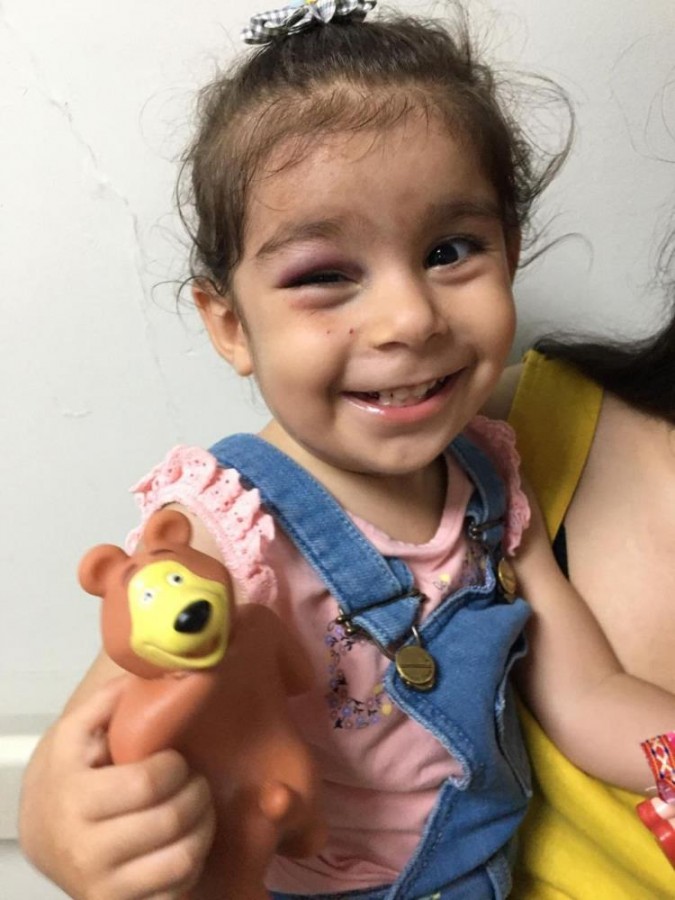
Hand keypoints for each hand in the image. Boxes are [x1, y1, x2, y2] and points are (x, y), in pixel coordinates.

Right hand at [19, 678, 215, 899]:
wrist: (42, 835)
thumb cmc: (69, 776)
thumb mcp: (76, 732)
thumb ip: (108, 700)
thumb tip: (150, 673)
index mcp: (76, 798)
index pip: (148, 784)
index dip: (175, 767)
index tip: (175, 760)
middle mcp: (86, 849)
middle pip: (170, 820)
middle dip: (196, 793)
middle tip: (196, 781)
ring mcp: (104, 885)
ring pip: (180, 859)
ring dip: (203, 827)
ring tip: (198, 808)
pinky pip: (175, 890)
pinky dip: (191, 862)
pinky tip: (185, 839)